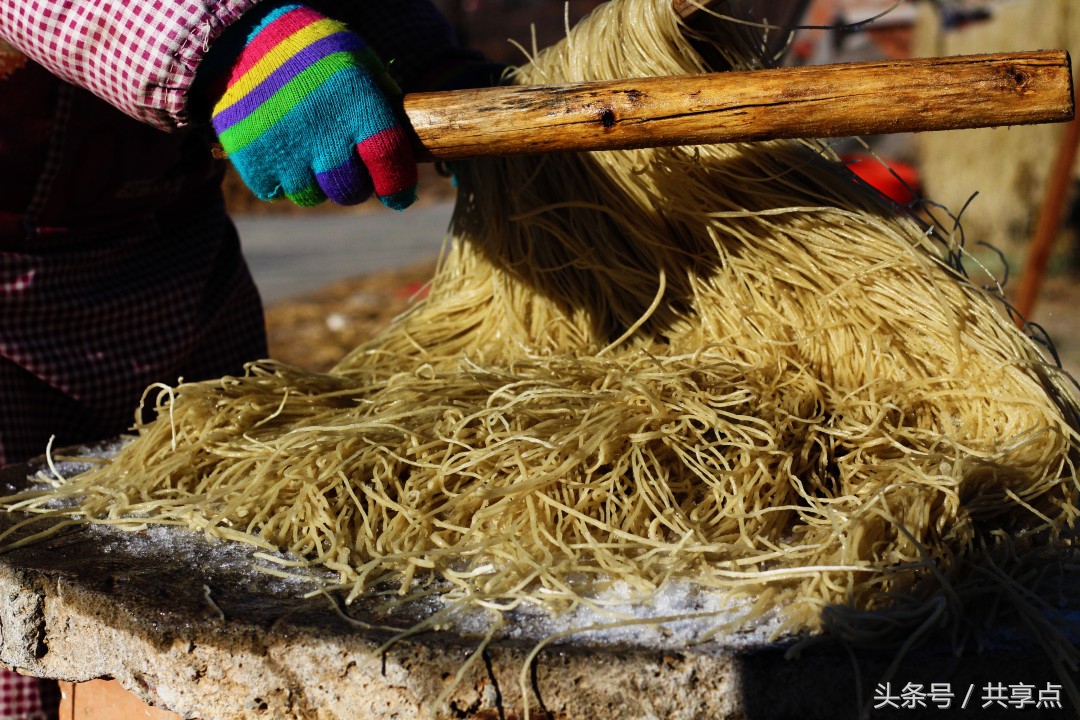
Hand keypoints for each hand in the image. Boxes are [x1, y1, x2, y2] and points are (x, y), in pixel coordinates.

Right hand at [209, 4, 416, 209]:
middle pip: (351, 191)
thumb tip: (409, 143)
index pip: (391, 164)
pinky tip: (279, 146)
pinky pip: (277, 191)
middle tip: (344, 162)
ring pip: (313, 196)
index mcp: (359, 106)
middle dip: (354, 184)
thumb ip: (384, 103)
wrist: (240, 36)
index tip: (399, 195)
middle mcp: (325, 134)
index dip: (399, 188)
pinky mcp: (253, 162)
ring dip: (315, 181)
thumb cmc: (313, 52)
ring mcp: (287, 152)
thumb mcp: (358, 63)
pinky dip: (281, 177)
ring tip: (306, 147)